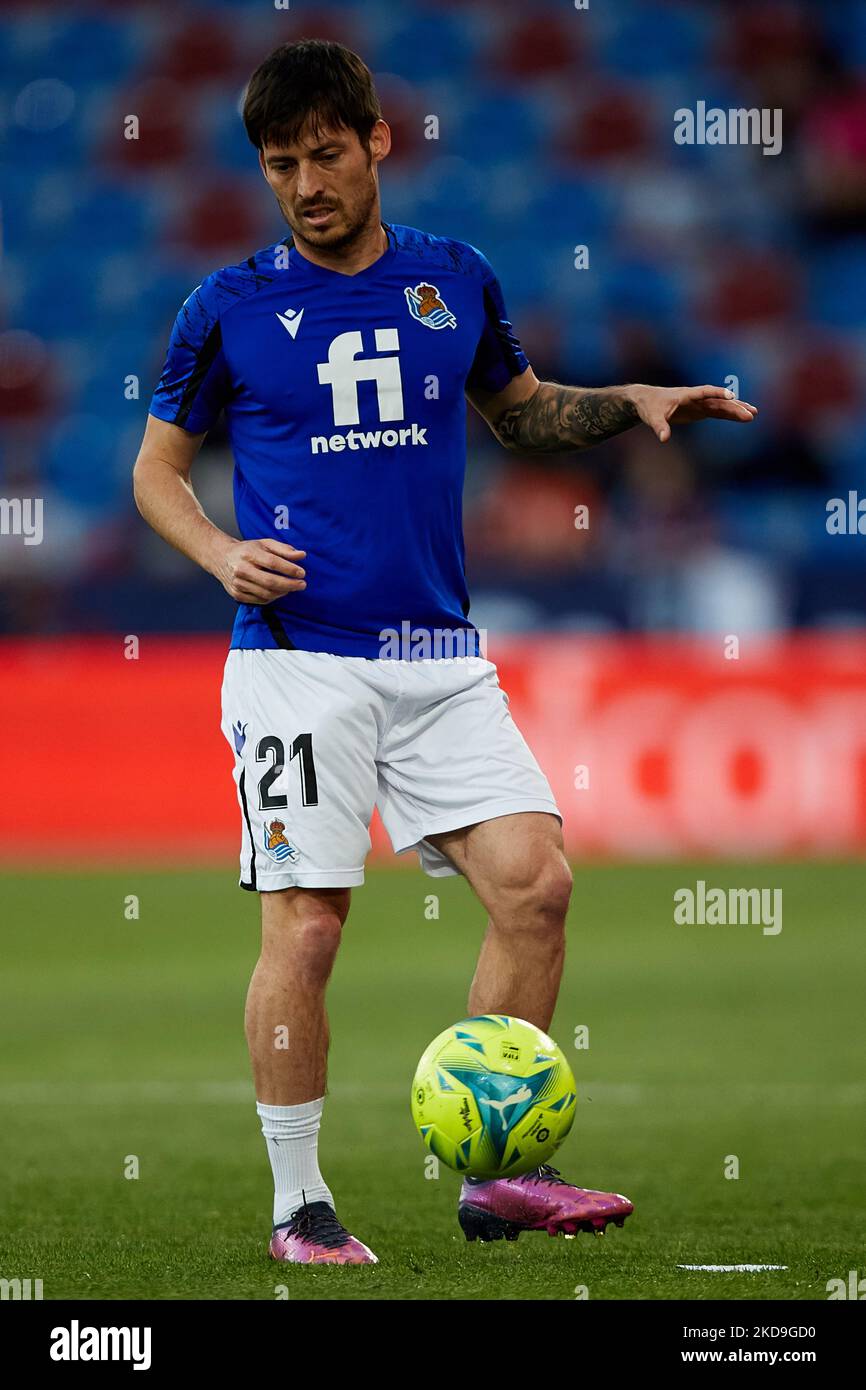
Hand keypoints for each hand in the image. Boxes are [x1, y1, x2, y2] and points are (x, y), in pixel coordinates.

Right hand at [211, 537, 306, 604]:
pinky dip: (273, 597)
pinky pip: (260, 600)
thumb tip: (302, 555)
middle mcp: (241, 569)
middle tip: (302, 584)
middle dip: (289, 585)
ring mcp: (238, 583)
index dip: (289, 569)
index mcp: (249, 554)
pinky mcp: (236, 594)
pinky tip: (279, 592)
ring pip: (266, 593)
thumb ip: (284, 549)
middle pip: (270, 582)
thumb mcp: (265, 544)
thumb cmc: (247, 550)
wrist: (221, 557)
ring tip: (291, 588)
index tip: (302, 573)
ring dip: (283, 592)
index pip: (273, 563)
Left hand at [629, 384, 757, 443]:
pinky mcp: (700, 411)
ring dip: (736, 410)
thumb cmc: (650, 407)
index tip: (730, 396)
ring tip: (753, 414)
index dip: (717, 393)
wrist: (647, 401)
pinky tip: (743, 417)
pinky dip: (730, 414)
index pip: (705, 392)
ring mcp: (700, 404)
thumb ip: (660, 427)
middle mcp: (696, 398)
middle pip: (718, 401)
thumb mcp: (653, 417)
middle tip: (750, 413)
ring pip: (721, 406)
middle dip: (734, 407)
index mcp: (687, 395)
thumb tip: (664, 439)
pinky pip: (718, 412)